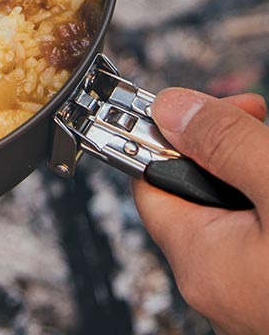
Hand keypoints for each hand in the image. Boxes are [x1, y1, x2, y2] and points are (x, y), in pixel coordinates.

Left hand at [132, 88, 268, 334]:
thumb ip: (225, 143)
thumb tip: (172, 108)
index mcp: (202, 260)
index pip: (148, 179)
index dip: (169, 135)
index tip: (205, 108)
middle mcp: (222, 286)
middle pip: (199, 191)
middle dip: (231, 150)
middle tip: (261, 121)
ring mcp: (256, 298)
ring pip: (244, 212)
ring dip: (262, 175)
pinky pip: (267, 238)